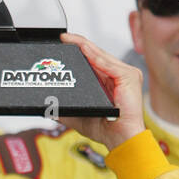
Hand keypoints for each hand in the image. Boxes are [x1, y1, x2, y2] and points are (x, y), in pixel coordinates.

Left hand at [60, 33, 145, 150]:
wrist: (121, 140)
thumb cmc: (107, 129)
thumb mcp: (81, 116)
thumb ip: (67, 110)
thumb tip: (49, 108)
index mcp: (111, 80)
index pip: (94, 59)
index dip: (80, 49)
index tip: (64, 43)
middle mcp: (120, 74)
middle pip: (97, 54)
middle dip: (80, 44)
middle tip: (63, 38)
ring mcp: (126, 74)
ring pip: (102, 56)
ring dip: (85, 47)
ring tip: (70, 40)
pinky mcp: (130, 77)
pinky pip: (110, 64)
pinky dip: (96, 57)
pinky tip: (84, 50)